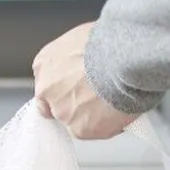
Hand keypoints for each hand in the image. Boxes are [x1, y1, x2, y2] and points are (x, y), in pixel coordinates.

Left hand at [33, 23, 133, 140]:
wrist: (123, 60)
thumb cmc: (108, 43)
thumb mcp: (81, 38)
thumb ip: (74, 57)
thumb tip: (85, 63)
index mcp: (45, 64)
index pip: (48, 85)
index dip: (65, 88)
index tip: (78, 87)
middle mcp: (48, 91)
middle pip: (58, 105)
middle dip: (76, 102)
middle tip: (98, 94)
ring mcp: (62, 112)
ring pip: (76, 120)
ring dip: (92, 114)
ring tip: (112, 100)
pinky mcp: (80, 130)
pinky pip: (94, 131)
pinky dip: (106, 124)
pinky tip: (117, 109)